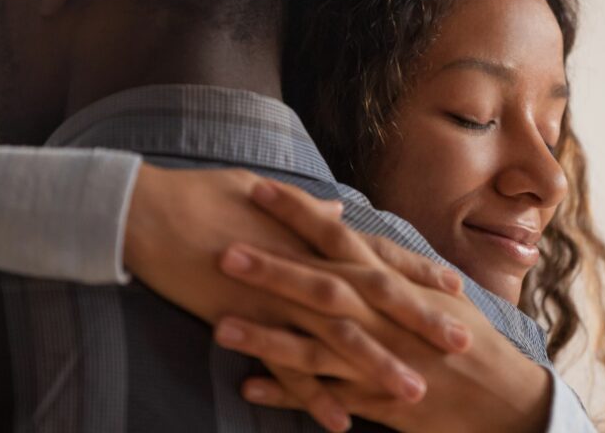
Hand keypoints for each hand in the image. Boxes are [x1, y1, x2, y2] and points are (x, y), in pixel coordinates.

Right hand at [123, 164, 471, 429]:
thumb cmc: (202, 196)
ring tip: (414, 393)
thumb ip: (306, 211)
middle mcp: (303, 265)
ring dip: (377, 368)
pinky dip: (313, 397)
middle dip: (418, 322)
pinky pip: (285, 368)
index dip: (417, 271)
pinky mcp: (244, 322)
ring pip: (338, 338)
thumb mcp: (261, 194)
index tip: (454, 286)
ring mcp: (276, 296)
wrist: (144, 213)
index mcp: (311, 235)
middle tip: (460, 344)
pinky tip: (339, 423)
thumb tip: (334, 211)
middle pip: (373, 298)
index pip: (377, 254)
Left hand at [215, 181, 552, 432]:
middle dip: (272, 267)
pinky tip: (248, 387)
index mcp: (394, 283)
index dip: (300, 213)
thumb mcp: (436, 294)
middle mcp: (382, 316)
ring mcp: (378, 359)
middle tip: (223, 249)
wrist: (503, 398)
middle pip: (320, 286)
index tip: (260, 188)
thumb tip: (361, 235)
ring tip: (218, 325)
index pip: (340, 237)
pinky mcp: (376, 400)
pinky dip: (287, 393)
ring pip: (313, 345)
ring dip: (267, 335)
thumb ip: (394, 265)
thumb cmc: (470, 341)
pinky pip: (324, 396)